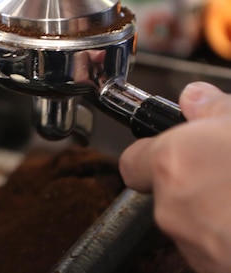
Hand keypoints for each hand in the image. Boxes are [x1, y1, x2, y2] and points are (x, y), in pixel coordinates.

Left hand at [120, 82, 230, 272]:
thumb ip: (213, 110)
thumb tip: (194, 99)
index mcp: (173, 162)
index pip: (133, 161)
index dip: (150, 155)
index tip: (172, 150)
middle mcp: (173, 208)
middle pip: (166, 195)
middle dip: (194, 184)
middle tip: (230, 172)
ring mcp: (196, 247)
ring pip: (191, 225)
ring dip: (214, 214)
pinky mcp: (216, 271)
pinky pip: (215, 250)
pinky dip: (230, 240)